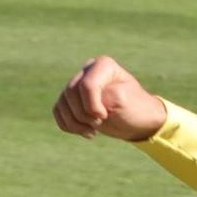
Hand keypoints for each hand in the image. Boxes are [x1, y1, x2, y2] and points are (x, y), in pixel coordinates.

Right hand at [53, 55, 167, 141]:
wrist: (138, 122)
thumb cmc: (135, 109)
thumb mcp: (122, 101)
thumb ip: (100, 95)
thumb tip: (75, 96)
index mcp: (103, 65)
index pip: (87, 85)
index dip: (91, 105)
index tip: (104, 116)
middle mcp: (88, 70)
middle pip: (71, 93)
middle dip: (83, 114)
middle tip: (99, 124)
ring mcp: (78, 84)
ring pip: (62, 103)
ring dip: (75, 122)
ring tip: (92, 131)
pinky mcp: (71, 99)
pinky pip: (58, 110)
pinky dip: (68, 125)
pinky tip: (84, 131)